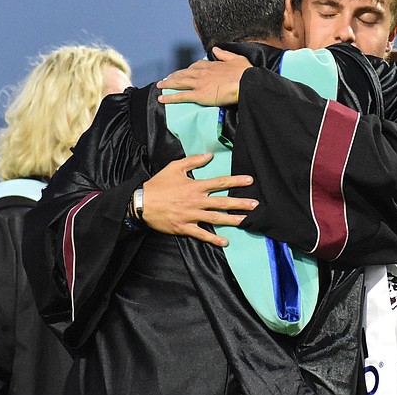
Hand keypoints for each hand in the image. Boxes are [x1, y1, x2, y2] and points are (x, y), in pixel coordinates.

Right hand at [141, 152, 257, 246]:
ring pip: (216, 218)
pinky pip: (202, 234)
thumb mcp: (174, 167)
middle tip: (255, 205)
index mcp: (195, 186)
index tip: (250, 181)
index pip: (220, 182)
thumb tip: (210, 155)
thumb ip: (193, 160)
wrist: (141, 203)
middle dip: (240, 203)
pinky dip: (213, 238)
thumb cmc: (158, 185)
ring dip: (232, 220)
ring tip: (247, 221)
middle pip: (222, 202)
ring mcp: (191, 215)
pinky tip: (225, 241)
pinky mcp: (184, 227)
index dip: (236, 181)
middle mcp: (196, 201)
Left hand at [157, 47, 251, 106]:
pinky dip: (170, 97)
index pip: (196, 66)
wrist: (245, 82)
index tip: (183, 71)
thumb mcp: (236, 59)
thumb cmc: (245, 73)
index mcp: (211, 65)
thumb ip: (224, 54)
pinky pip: (181, 96)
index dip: (188, 69)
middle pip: (184, 73)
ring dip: (168, 84)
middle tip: (166, 79)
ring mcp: (199, 84)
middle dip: (174, 76)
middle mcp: (202, 73)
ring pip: (179, 83)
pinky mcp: (198, 95)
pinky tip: (162, 99)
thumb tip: (215, 49)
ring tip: (160, 86)